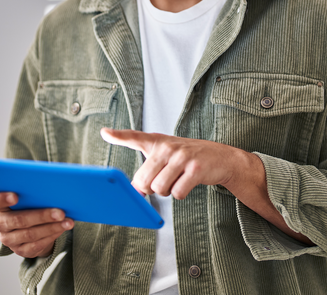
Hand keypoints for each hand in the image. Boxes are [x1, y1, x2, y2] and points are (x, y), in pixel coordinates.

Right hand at [0, 192, 73, 257]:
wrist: (34, 224)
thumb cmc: (31, 203)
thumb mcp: (29, 195)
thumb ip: (32, 190)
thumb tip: (52, 186)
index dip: (0, 199)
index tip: (16, 196)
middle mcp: (0, 223)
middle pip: (17, 220)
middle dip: (41, 216)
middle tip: (60, 212)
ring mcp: (9, 239)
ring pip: (30, 234)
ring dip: (51, 227)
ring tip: (67, 221)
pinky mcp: (20, 250)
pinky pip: (36, 245)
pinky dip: (52, 236)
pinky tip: (62, 229)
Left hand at [100, 128, 256, 199]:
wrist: (222, 158)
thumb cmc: (188, 158)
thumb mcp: (167, 157)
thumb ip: (148, 170)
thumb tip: (135, 190)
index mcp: (158, 142)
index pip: (135, 137)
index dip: (118, 135)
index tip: (105, 132)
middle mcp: (168, 147)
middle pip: (144, 180)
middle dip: (151, 188)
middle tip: (163, 181)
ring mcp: (182, 157)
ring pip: (160, 188)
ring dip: (167, 191)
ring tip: (177, 180)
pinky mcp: (195, 169)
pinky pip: (177, 193)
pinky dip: (180, 194)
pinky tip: (188, 183)